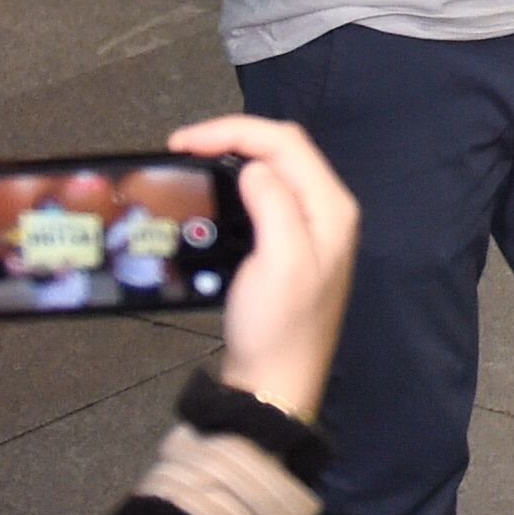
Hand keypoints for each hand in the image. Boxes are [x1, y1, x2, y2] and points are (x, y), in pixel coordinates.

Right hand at [170, 113, 358, 422]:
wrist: (273, 384)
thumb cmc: (277, 326)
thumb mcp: (279, 260)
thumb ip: (273, 204)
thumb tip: (255, 165)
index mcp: (331, 207)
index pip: (286, 142)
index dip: (234, 130)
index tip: (183, 141)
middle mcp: (328, 211)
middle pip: (283, 149)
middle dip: (233, 137)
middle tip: (182, 146)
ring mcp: (311, 229)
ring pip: (275, 170)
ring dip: (235, 156)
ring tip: (192, 159)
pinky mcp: (291, 246)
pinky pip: (267, 196)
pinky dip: (238, 183)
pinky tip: (213, 189)